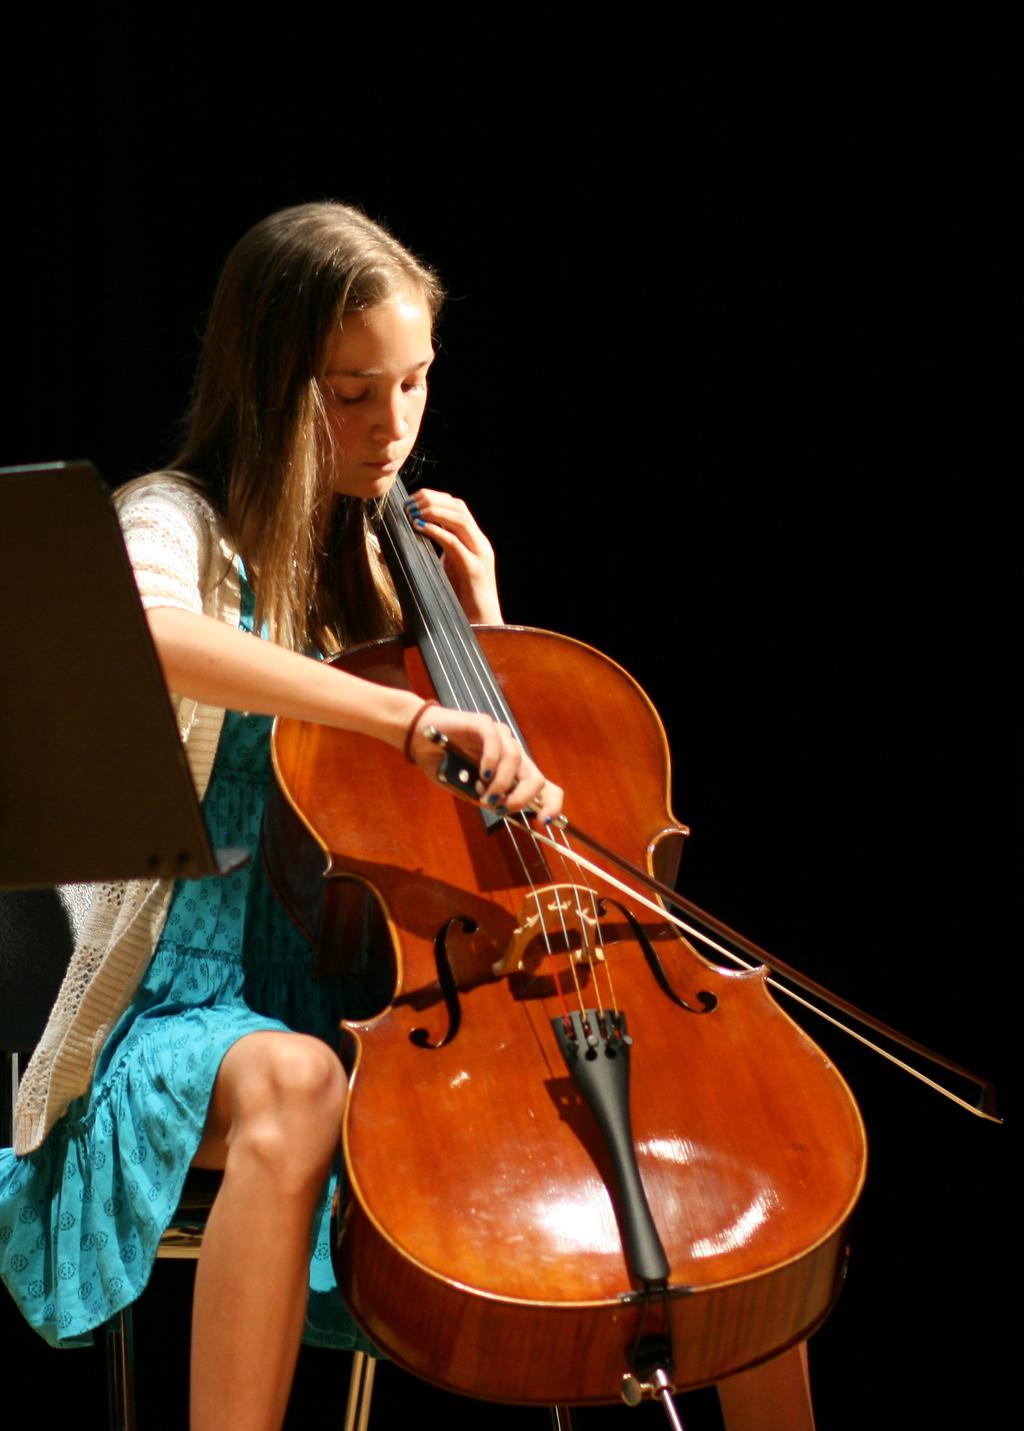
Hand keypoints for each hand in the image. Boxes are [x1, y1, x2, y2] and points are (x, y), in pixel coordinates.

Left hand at [404, 489, 502, 624]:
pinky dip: (436, 532)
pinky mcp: (474, 571)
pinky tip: (419, 528)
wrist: (484, 629)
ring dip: (433, 511)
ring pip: (459, 520)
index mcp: (475, 543)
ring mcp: (480, 556)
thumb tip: (404, 543)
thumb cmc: (461, 604)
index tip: (413, 498)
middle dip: (433, 499)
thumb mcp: (447, 572)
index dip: (436, 498)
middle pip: (459, 507)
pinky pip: (454, 544)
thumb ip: (435, 554)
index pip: (458, 508)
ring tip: (412, 511)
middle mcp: (480, 545)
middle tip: (409, 502)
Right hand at [405, 703, 562, 824]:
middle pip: (537, 777)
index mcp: (511, 771)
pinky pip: (496, 743)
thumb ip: (482, 797)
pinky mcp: (485, 724)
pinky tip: (483, 775)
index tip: (545, 821)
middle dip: (524, 798)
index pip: (544, 787)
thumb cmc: (441, 762)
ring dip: (503, 784)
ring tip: (486, 795)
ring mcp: (500, 736)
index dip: (551, 804)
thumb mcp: (464, 788)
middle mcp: (511, 753)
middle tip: (505, 809)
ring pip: (516, 761)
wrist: (417, 736)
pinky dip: (492, 762)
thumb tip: (499, 808)